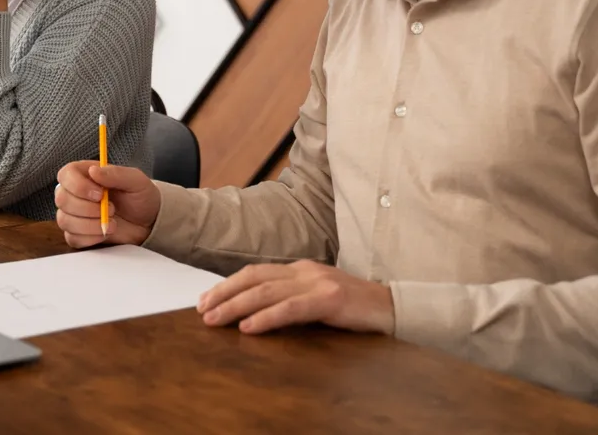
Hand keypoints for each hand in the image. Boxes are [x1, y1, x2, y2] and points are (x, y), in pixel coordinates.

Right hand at [54, 161, 161, 247]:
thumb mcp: (135, 180)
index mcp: (84, 174)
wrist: (148, 222)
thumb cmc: (140, 196)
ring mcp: (73, 214)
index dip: (78, 186)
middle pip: (62, 199)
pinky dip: (90, 238)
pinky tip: (105, 233)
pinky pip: (72, 238)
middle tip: (112, 209)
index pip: (66, 175)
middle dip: (87, 208)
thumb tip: (94, 171)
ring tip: (112, 223)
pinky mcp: (77, 234)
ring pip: (64, 220)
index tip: (100, 194)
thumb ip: (115, 173)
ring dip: (90, 224)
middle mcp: (73, 193)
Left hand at [197, 260, 394, 334]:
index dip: (228, 285)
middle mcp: (304, 271)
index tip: (205, 299)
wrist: (395, 308)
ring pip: (266, 292)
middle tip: (201, 310)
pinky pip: (291, 308)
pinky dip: (266, 317)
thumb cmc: (355, 309)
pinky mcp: (331, 299)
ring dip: (236, 306)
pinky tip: (249, 328)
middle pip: (254, 278)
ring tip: (215, 319)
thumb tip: (254, 315)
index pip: (255, 272)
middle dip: (224, 293)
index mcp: (299, 269)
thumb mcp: (317, 300)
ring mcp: (318, 282)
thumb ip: (291, 301)